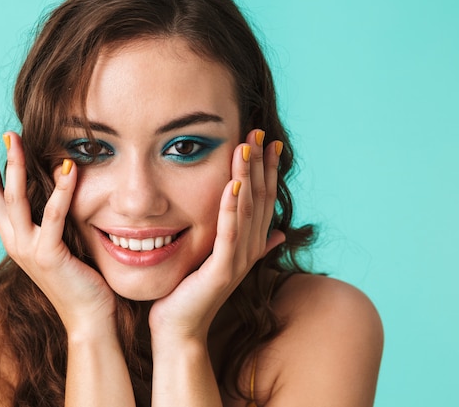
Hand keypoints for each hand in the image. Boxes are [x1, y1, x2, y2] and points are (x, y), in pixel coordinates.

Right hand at [0, 133, 116, 335]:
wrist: (87, 317)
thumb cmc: (78, 278)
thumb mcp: (57, 243)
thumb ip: (50, 220)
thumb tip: (54, 188)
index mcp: (15, 237)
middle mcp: (15, 241)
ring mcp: (29, 249)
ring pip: (15, 200)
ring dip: (13, 167)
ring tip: (13, 138)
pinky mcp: (49, 255)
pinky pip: (53, 216)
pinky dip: (61, 190)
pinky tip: (67, 167)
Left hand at [149, 129, 285, 342]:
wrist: (179, 327)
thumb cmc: (193, 292)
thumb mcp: (223, 261)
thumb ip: (249, 243)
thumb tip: (279, 234)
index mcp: (250, 244)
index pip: (263, 199)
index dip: (267, 170)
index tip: (268, 141)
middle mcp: (250, 250)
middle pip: (259, 198)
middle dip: (260, 164)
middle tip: (260, 131)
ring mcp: (238, 260)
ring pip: (246, 210)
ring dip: (248, 176)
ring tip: (247, 146)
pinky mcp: (222, 271)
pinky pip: (228, 233)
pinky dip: (231, 208)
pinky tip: (232, 184)